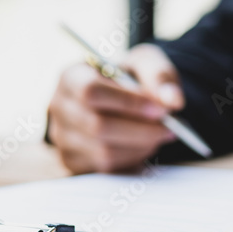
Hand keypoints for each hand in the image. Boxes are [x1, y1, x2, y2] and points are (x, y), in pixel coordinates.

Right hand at [47, 44, 184, 172]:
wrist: (119, 96)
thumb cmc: (129, 77)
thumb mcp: (146, 63)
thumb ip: (160, 76)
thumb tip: (173, 100)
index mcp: (71, 77)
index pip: (91, 91)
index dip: (128, 103)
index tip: (161, 109)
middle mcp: (59, 108)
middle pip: (98, 127)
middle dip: (141, 130)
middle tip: (170, 127)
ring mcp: (63, 138)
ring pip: (104, 152)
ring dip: (141, 146)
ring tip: (160, 134)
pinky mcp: (73, 161)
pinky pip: (106, 168)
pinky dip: (133, 159)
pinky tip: (146, 144)